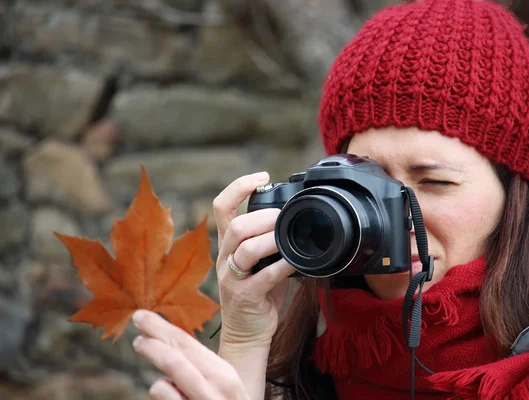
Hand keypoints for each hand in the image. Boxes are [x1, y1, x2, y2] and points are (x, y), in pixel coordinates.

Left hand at [132, 309, 250, 399]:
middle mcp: (217, 391)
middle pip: (174, 359)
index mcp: (226, 375)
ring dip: (156, 383)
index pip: (188, 344)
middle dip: (151, 342)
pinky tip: (171, 397)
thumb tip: (168, 340)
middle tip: (136, 331)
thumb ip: (201, 367)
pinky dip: (162, 397)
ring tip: (164, 384)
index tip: (141, 317)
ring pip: (161, 386)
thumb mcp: (223, 385)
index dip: (162, 328)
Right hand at [212, 172, 295, 348]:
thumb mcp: (259, 261)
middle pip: (235, 226)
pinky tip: (294, 262)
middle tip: (283, 217)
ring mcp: (231, 278)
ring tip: (287, 237)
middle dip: (263, 217)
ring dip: (271, 238)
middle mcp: (225, 258)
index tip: (262, 175)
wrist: (247, 332)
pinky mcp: (244, 297)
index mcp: (228, 244)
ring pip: (245, 248)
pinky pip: (263, 277)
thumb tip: (295, 215)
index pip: (221, 206)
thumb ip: (269, 238)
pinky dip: (282, 265)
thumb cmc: (258, 292)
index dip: (239, 186)